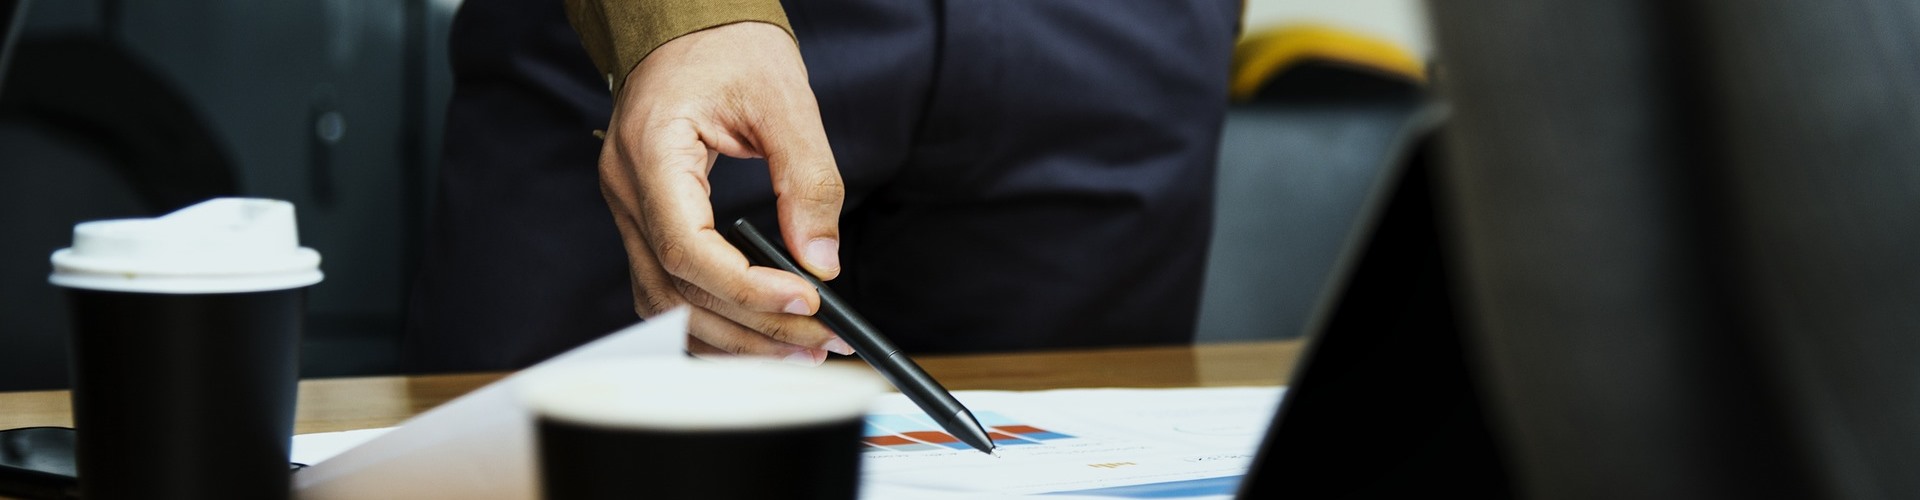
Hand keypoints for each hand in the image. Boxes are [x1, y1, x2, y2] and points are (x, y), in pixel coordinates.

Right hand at [596, 22, 852, 364]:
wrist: (687, 23)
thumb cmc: (726, 46)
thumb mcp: (784, 100)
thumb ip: (807, 179)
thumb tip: (821, 259)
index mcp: (652, 152)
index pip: (686, 248)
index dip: (746, 288)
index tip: (804, 302)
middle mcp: (627, 190)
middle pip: (676, 290)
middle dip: (751, 327)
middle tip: (818, 343)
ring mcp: (629, 208)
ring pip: (664, 302)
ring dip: (730, 337)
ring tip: (795, 351)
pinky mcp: (645, 219)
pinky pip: (666, 288)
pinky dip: (709, 319)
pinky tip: (755, 332)